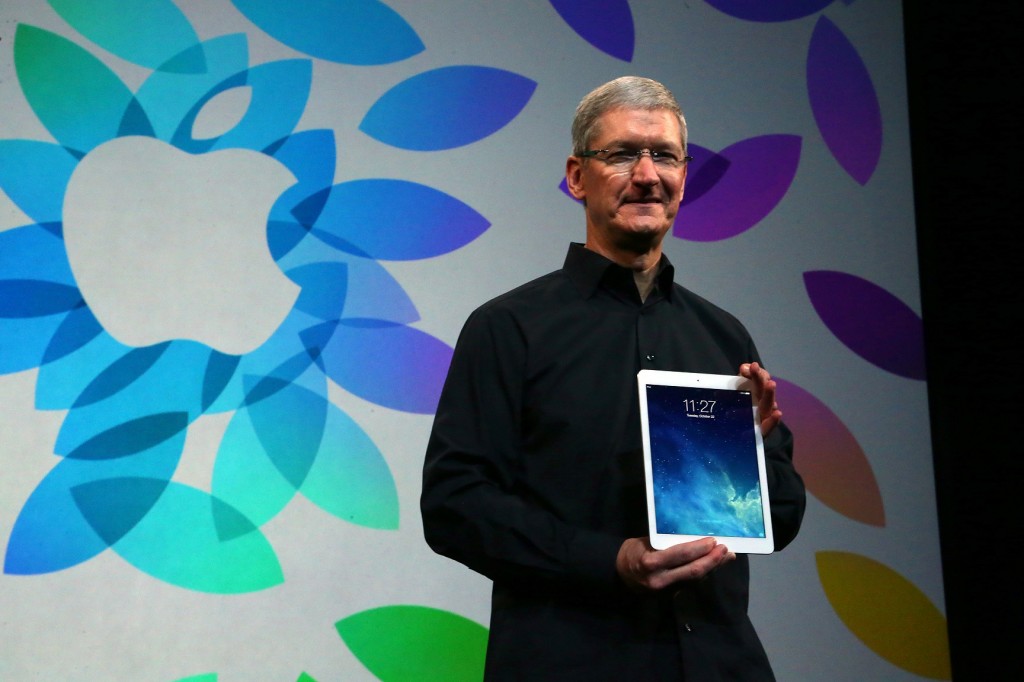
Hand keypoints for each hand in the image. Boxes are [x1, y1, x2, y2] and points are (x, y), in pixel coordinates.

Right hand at [615, 536, 734, 591]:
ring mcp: (666, 590)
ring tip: (727, 556)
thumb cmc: (632, 552)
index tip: (713, 540)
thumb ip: (667, 542)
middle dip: (712, 560)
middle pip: (693, 571)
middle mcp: (660, 579)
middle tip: (726, 549)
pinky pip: (691, 583)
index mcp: (651, 563)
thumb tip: (693, 537)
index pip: (680, 555)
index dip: (699, 548)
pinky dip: (704, 573)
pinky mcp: (671, 595)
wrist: (619, 575)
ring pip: (696, 579)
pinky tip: (713, 565)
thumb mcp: (645, 542)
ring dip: (713, 567)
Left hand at [740, 361, 780, 435]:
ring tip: (771, 384)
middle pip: (764, 389)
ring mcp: (764, 416)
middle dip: (762, 379)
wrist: (735, 434)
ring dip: (769, 394)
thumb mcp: (738, 390)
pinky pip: (768, 427)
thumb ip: (743, 377)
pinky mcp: (762, 431)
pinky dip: (773, 421)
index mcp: (758, 392)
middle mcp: (763, 403)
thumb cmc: (740, 409)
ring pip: (768, 405)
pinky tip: (778, 414)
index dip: (758, 373)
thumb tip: (744, 368)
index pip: (762, 379)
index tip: (750, 367)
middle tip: (757, 369)